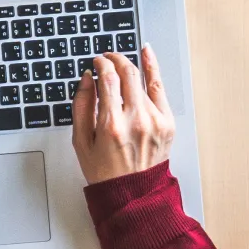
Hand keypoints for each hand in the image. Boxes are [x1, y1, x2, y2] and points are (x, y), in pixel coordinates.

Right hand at [72, 48, 175, 183]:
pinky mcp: (167, 123)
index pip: (108, 78)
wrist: (133, 194)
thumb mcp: (81, 141)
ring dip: (130, 66)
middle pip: (127, 73)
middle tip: (108, 57)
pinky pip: (160, 89)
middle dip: (115, 59)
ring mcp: (155, 121)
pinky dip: (153, 69)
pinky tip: (147, 55)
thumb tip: (88, 79)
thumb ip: (82, 106)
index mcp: (111, 125)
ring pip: (143, 79)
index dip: (101, 63)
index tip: (97, 61)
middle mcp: (136, 120)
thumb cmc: (105, 172)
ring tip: (122, 59)